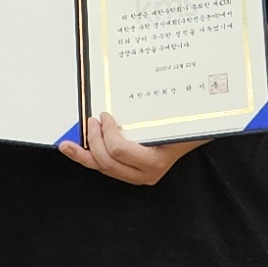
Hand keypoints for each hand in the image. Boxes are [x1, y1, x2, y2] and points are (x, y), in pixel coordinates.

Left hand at [62, 111, 202, 184]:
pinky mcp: (131, 174)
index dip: (106, 133)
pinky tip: (76, 151)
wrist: (198, 134)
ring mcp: (138, 176)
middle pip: (107, 161)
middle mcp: (146, 173)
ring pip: (102, 168)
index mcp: (155, 160)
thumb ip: (155, 110)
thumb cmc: (186, 125)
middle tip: (91, 121)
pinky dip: (89, 158)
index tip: (105, 116)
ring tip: (70, 143)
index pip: (119, 150)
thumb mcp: (172, 116)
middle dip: (92, 140)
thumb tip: (135, 90)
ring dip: (84, 153)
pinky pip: (105, 168)